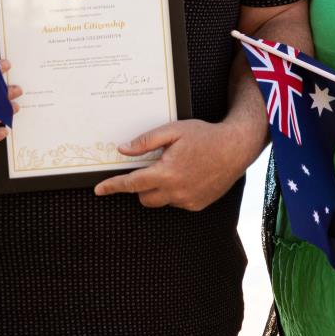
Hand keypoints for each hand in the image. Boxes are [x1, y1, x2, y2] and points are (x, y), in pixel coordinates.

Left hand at [92, 116, 265, 210]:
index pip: (131, 184)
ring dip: (158, 190)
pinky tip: (186, 176)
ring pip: (160, 202)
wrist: (236, 148)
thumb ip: (146, 141)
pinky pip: (176, 203)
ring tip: (172, 169)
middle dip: (140, 186)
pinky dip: (174, 193)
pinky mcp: (198, 205)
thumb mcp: (173, 130)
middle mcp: (176, 191)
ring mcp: (188, 201)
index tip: (99, 190)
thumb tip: (123, 150)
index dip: (113, 186)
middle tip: (151, 167)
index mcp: (166, 173)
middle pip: (143, 197)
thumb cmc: (204, 136)